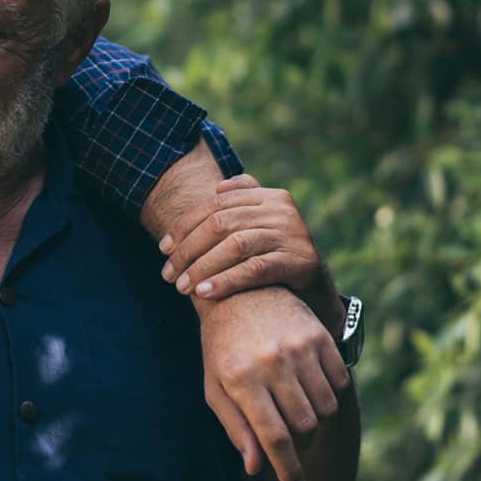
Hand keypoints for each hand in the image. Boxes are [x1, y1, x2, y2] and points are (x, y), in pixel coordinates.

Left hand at [159, 174, 339, 326]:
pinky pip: (254, 269)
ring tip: (182, 287)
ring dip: (202, 267)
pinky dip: (226, 281)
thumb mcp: (260, 228)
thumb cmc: (276, 258)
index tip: (163, 248)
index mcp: (270, 196)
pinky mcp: (301, 262)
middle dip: (189, 249)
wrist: (316, 292)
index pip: (216, 204)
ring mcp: (293, 234)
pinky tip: (205, 293)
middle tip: (168, 275)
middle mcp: (283, 209)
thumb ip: (241, 206)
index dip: (185, 225)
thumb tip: (216, 187)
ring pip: (235, 245)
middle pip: (222, 223)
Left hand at [197, 287, 349, 480]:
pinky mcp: (319, 336)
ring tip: (298, 410)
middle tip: (291, 440)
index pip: (274, 437)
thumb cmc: (221, 349)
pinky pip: (340, 382)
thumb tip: (256, 468)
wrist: (239, 294)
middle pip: (304, 426)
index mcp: (241, 379)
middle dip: (301, 444)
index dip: (288, 469)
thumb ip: (237, 429)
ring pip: (326, 408)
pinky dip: (331, 395)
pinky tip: (312, 388)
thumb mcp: (216, 389)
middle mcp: (272, 363)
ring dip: (316, 420)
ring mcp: (298, 347)